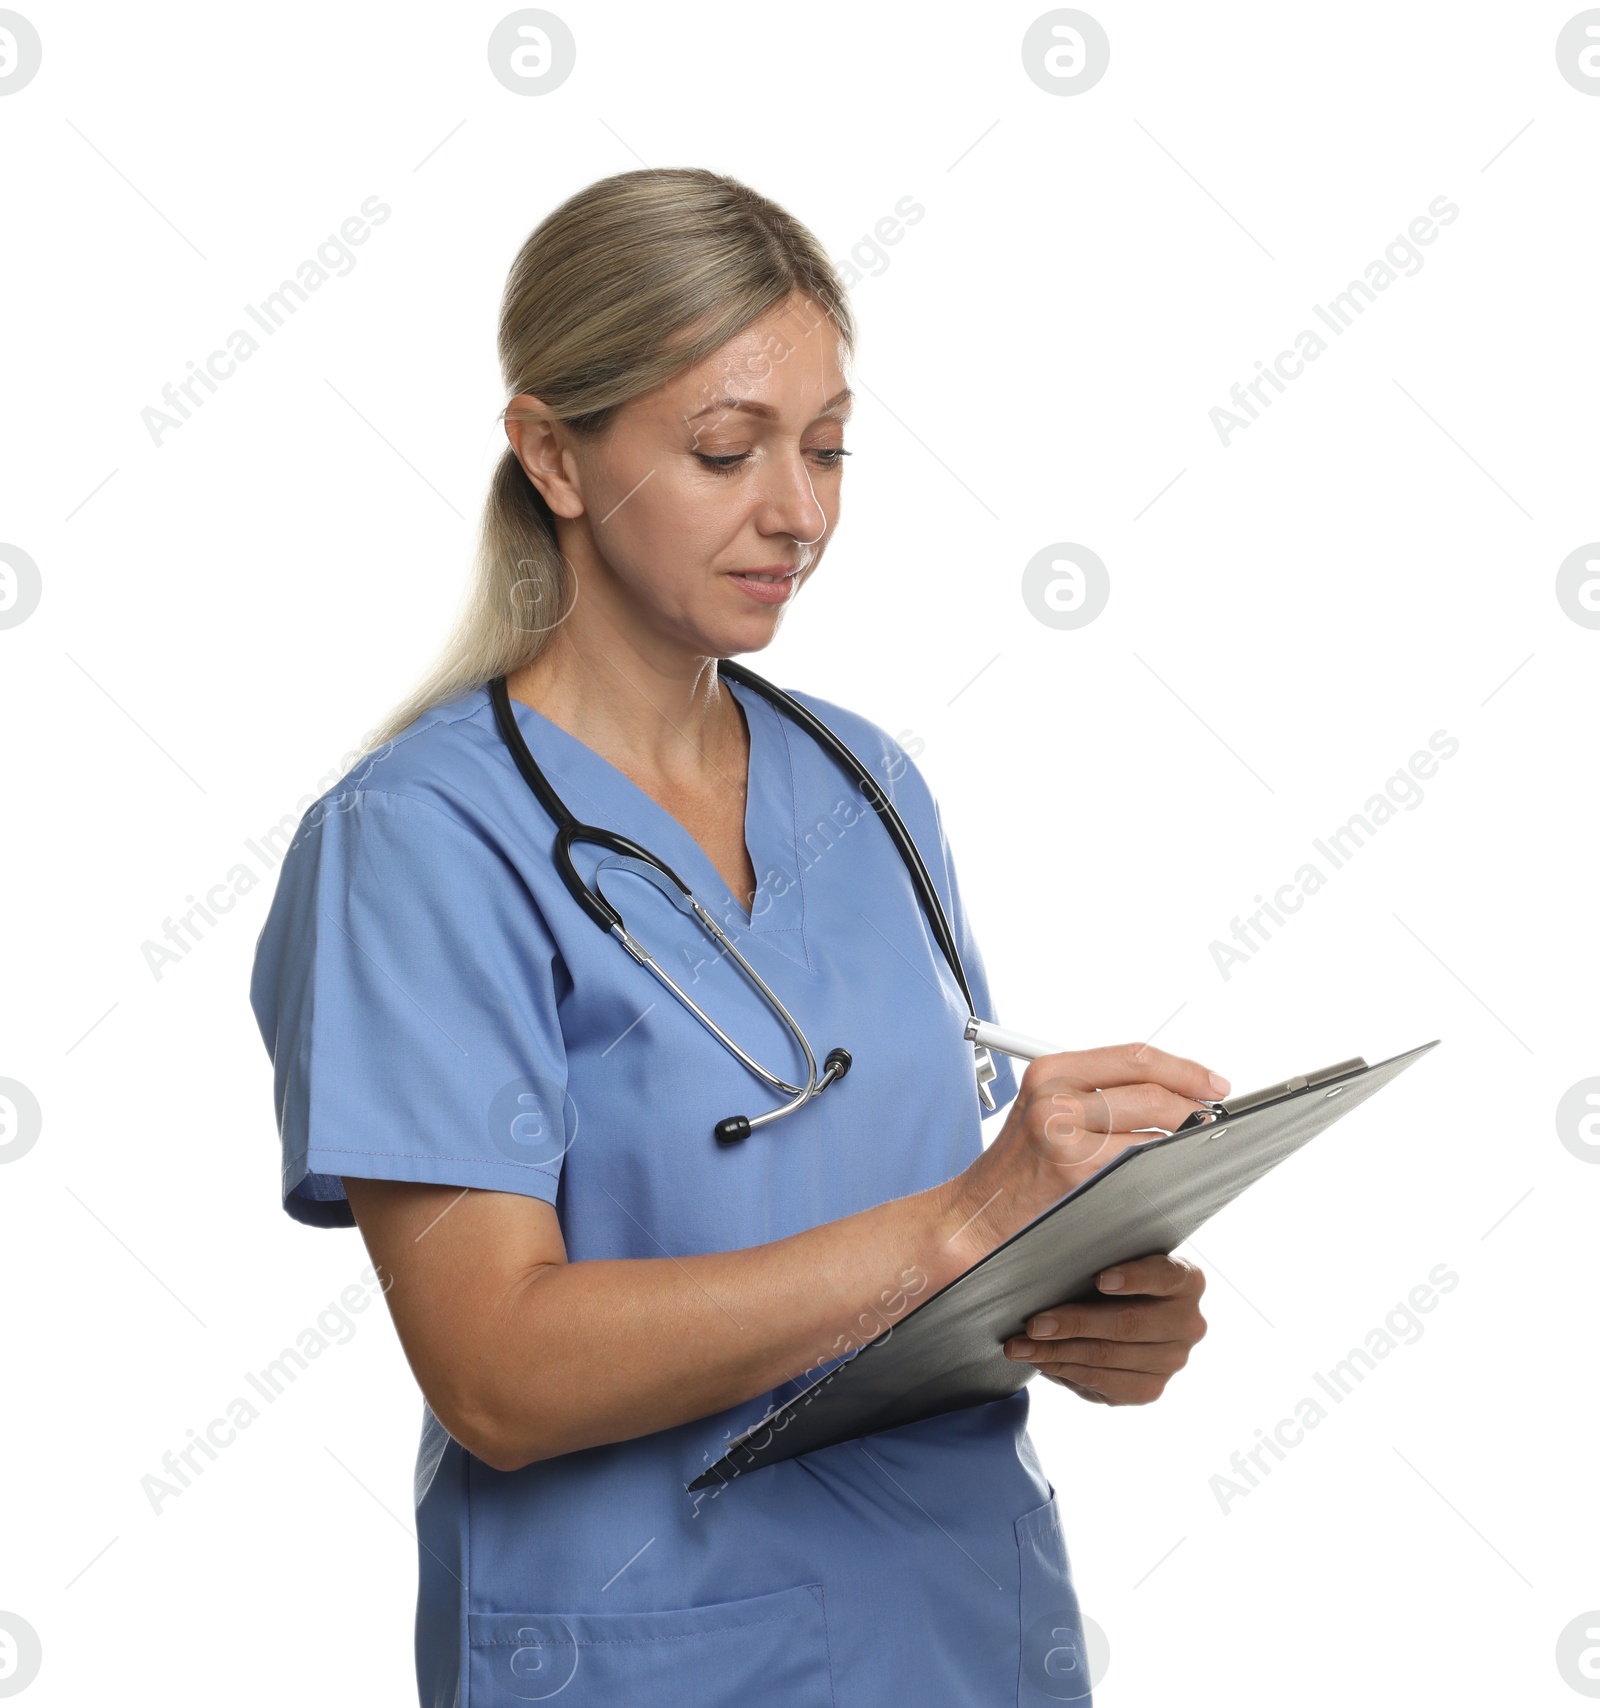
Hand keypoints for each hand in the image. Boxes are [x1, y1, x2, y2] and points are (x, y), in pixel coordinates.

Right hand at [939, 1043, 1229, 1265]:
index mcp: (1050, 1071)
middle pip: (1151, 1091)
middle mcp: (1054, 1097)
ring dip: (1183, 1141)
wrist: (975, 1216)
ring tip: (1194, 1148)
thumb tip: (1177, 1091)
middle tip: (1214, 1121)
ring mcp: (1063, 1136)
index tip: (1214, 1084)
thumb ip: (1099, 1094)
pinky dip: (1164, 1168)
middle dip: (1194, 1108)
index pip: (1134, 1057)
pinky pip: (1139, 1163)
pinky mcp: (1075, 1173)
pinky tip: (1171, 1173)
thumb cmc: (1019, 1168)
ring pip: (1152, 1130)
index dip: (1185, 1069)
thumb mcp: (1047, 1111)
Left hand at [1001, 1254, 1206, 1405]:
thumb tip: (1052, 1237)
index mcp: (1187, 1280)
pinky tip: (1042, 1362)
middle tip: (1033, 1324)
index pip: (1165, 1275)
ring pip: (1109, 1358)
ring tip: (1020, 1347)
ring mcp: (1172, 1361)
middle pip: (1128, 1324)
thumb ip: (1097, 1246)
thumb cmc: (1110, 1272)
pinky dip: (1067, 1372)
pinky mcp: (1151, 1389)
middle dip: (1075, 1324)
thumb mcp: (1112, 1252)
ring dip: (1058, 1353)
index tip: (1098, 1279)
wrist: (1125, 1312)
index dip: (1134, 1277)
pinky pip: (1105, 1384)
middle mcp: (1188, 1323)